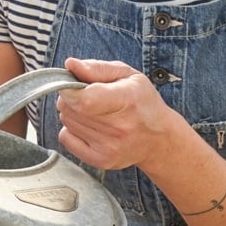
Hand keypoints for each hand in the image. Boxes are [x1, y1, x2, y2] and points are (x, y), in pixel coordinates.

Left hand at [54, 57, 173, 171]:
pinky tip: (90, 128)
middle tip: (88, 97)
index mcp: (128, 101)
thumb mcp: (128, 76)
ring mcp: (110, 147)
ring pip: (66, 122)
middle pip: (70, 109)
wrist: (159, 139)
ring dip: (73, 114)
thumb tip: (70, 64)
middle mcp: (120, 128)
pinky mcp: (102, 160)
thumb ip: (97, 68)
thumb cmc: (143, 103)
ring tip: (94, 113)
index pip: (84, 100)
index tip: (73, 85)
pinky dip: (71, 131)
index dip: (69, 90)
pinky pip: (66, 139)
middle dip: (71, 98)